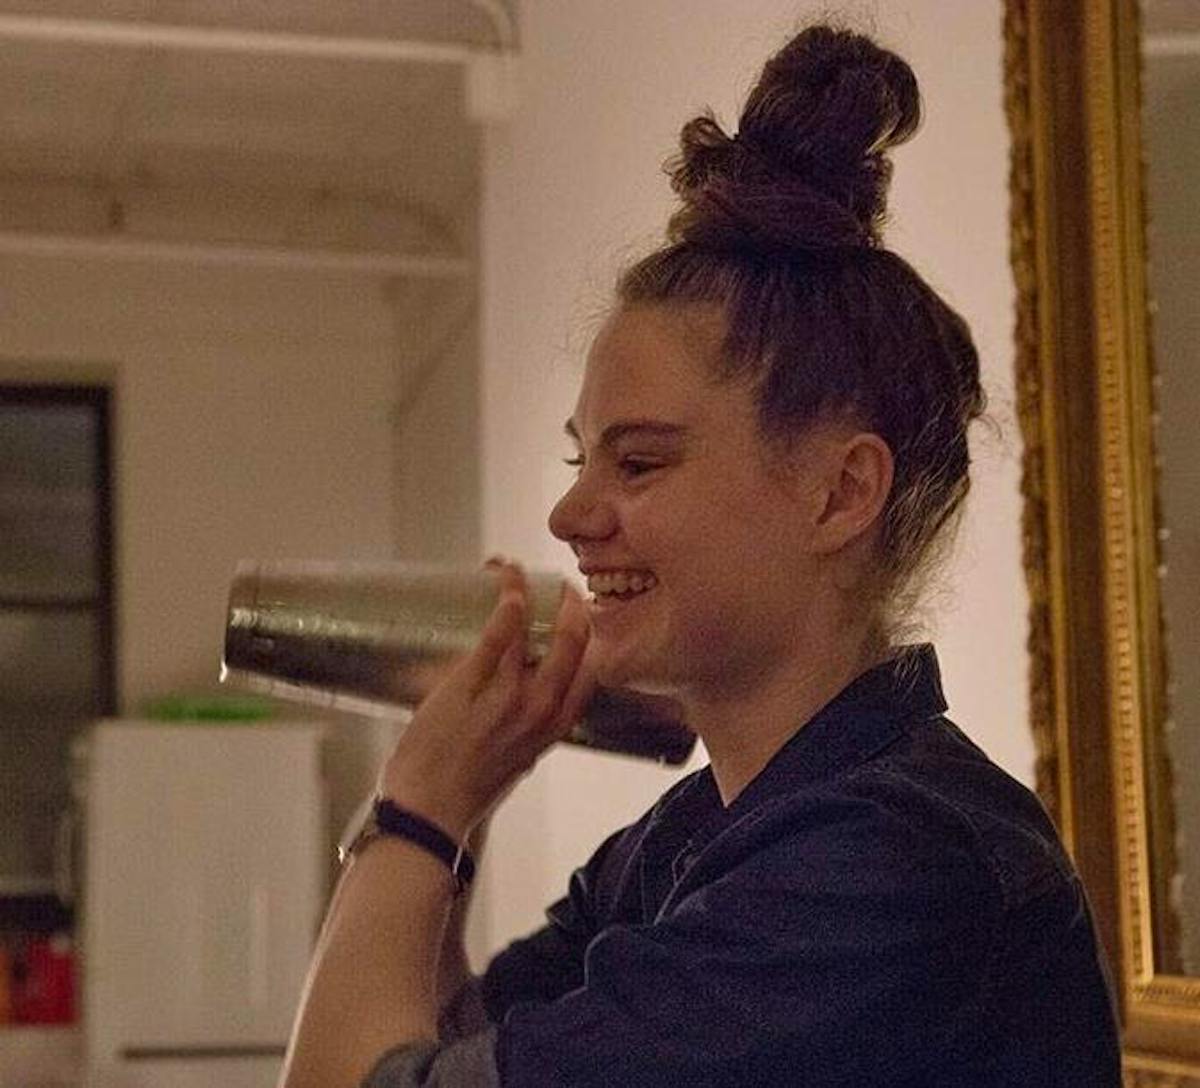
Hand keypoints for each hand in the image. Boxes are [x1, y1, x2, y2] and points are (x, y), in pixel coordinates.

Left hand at [377, 562, 593, 839]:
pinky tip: (504, 582)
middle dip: (572, 607)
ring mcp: (506, 699)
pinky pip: (497, 637)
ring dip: (529, 593)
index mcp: (553, 729)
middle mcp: (540, 712)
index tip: (579, 614)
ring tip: (516, 571)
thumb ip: (524, 729)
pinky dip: (506, 604)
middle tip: (558, 587)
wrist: (426, 813)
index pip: (592, 673)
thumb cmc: (464, 792)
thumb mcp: (514, 760)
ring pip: (538, 634)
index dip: (590, 637)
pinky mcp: (470, 688)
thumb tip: (521, 704)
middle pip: (575, 646)